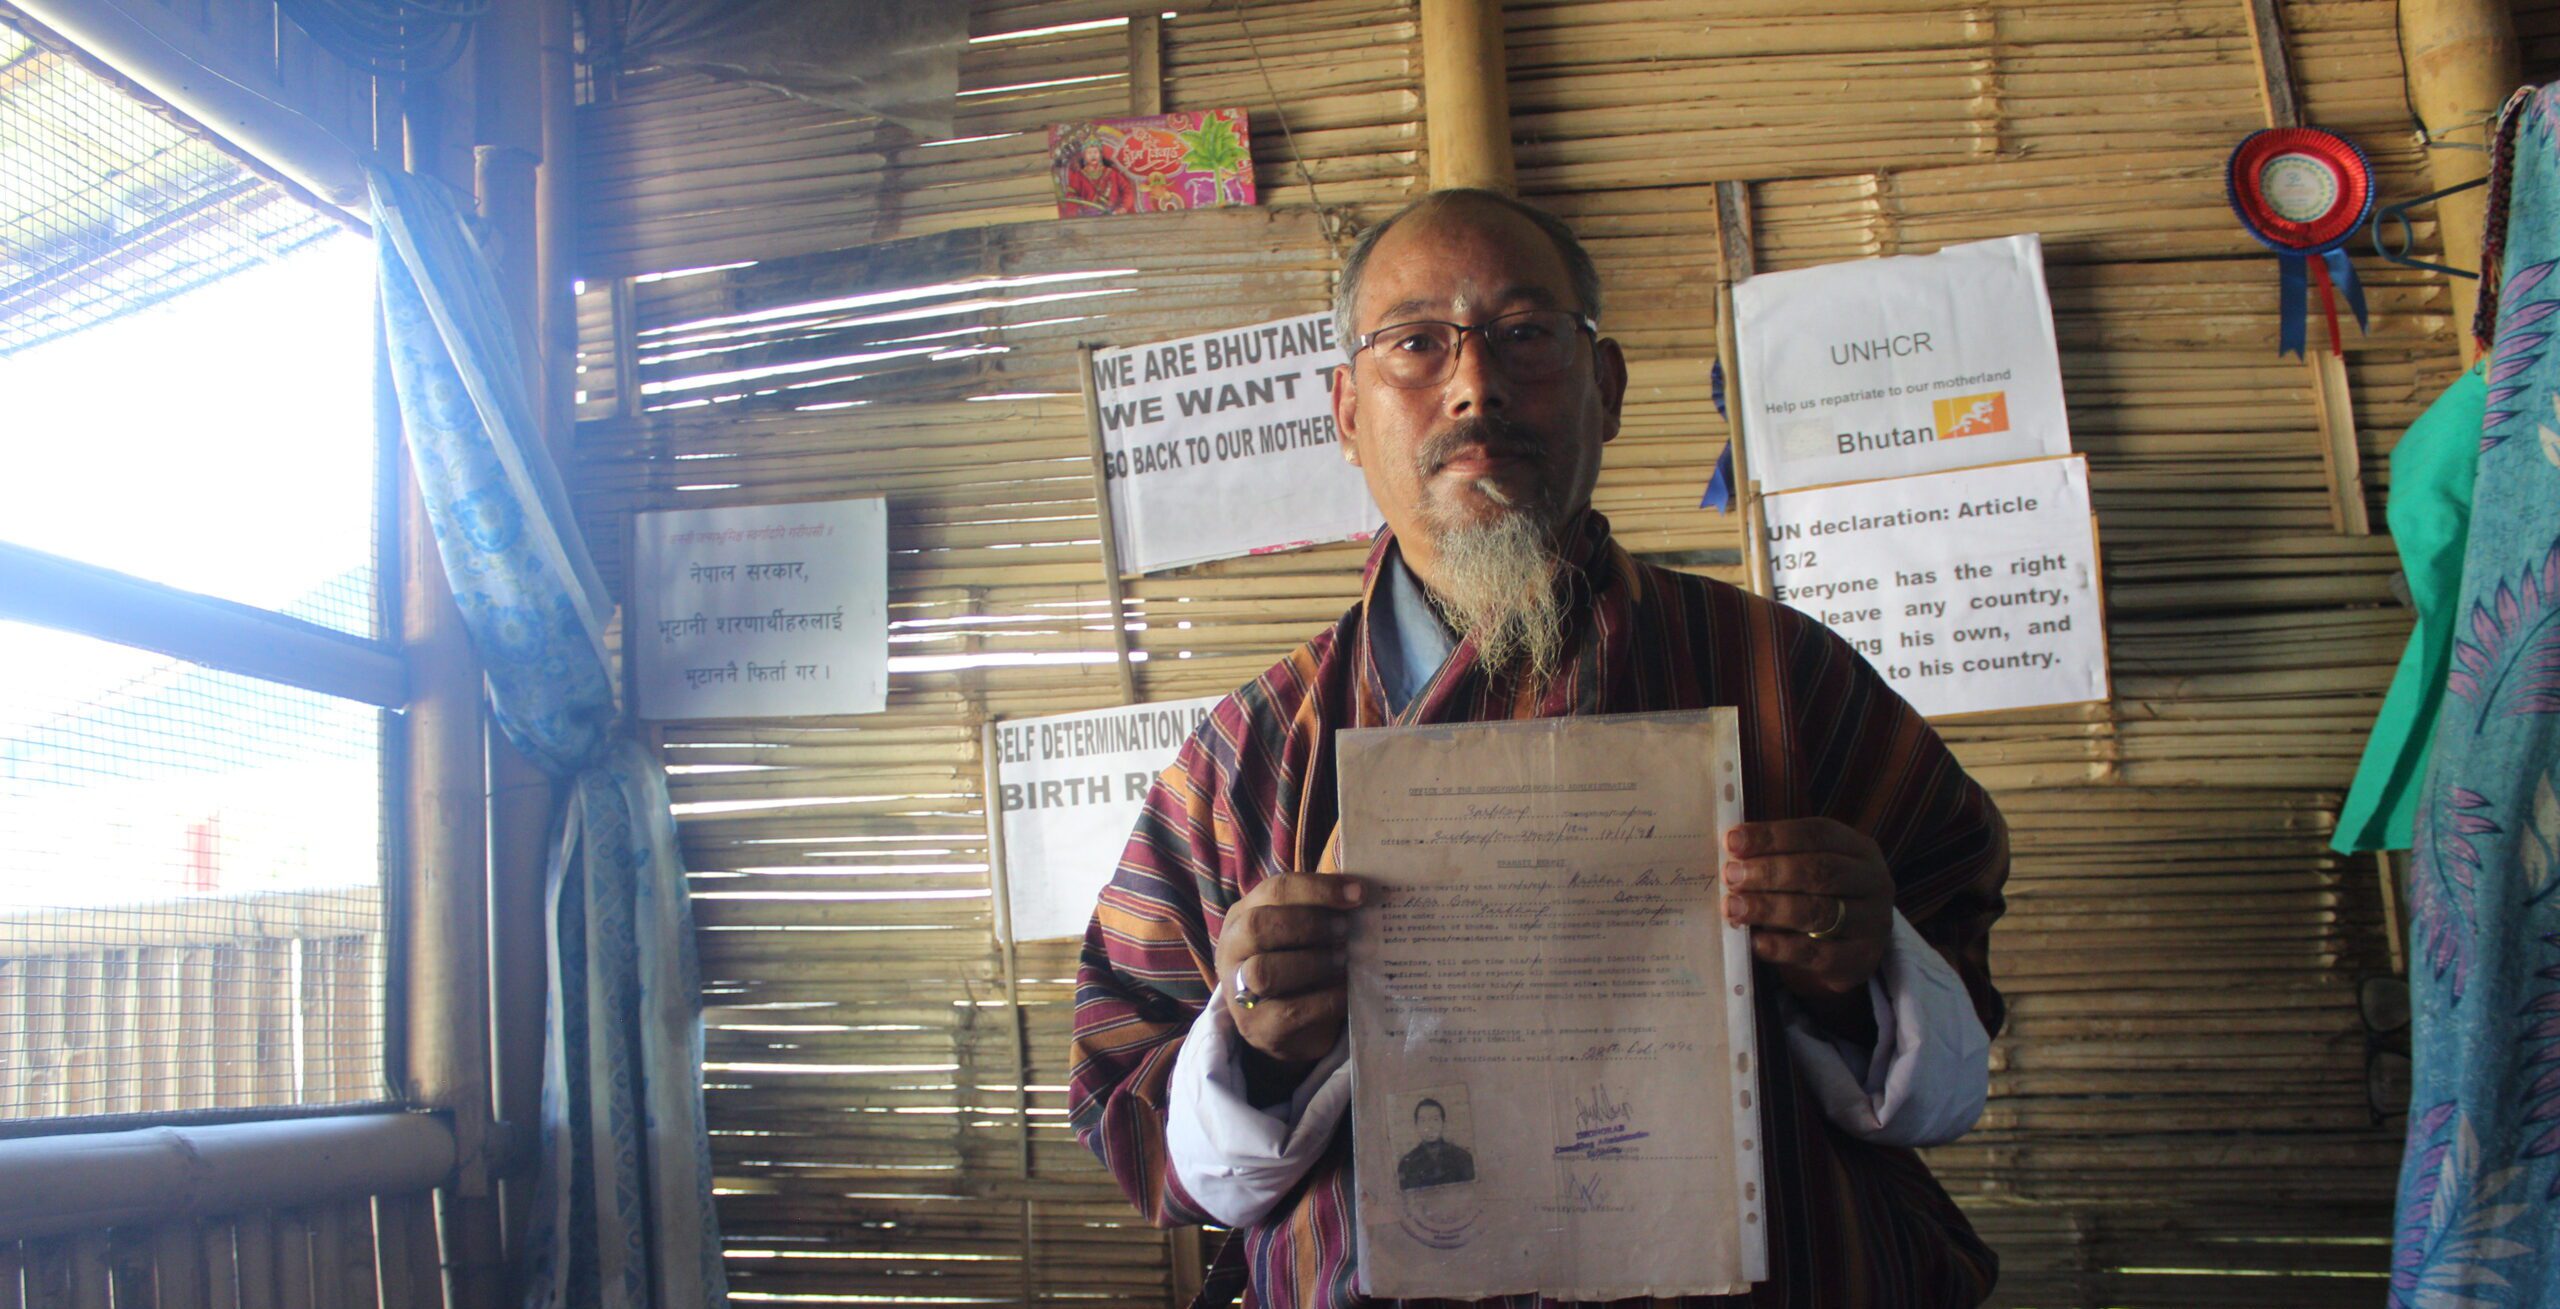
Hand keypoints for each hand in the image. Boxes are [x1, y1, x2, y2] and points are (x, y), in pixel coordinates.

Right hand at [1213, 873, 1364, 1078]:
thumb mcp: (1301, 932)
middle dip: (1309, 924)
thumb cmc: (1298, 964)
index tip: (1358, 893)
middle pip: (1258, 926)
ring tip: (1344, 960)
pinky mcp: (1257, 1028)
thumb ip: (1322, 910)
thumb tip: (1362, 891)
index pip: (1275, 890)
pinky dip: (1325, 999)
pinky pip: (1289, 1012)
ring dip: (1312, 962)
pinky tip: (1346, 991)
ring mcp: (1238, 992)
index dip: (1318, 889)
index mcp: (1243, 915)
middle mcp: (1232, 950)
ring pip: (1265, 971)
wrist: (1286, 1026)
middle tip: (1346, 929)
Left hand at [1723, 818, 1892, 1036]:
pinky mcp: (1861, 959)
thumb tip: (1729, 856)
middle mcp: (1874, 882)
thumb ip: (1775, 859)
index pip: (1818, 834)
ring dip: (1770, 908)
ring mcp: (1872, 922)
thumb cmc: (1817, 898)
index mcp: (1859, 849)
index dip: (1773, 836)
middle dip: (1770, 872)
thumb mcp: (1807, 871)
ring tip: (1733, 907)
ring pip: (1819, 911)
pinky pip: (1817, 952)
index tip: (1732, 841)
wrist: (1850, 953)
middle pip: (1821, 871)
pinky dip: (1781, 947)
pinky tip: (1755, 942)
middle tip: (1731, 876)